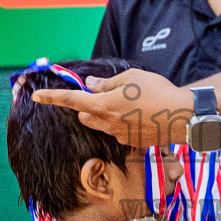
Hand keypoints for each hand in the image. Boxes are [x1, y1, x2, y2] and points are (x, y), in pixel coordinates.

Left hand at [32, 68, 192, 147]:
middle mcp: (107, 123)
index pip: (71, 100)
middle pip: (84, 116)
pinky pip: (117, 131)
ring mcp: (119, 135)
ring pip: (100, 124)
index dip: (52, 97)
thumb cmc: (158, 92)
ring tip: (129, 103)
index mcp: (104, 105)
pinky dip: (121, 123)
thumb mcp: (131, 78)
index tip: (37, 95)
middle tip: (106, 93)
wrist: (183, 117)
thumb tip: (91, 83)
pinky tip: (140, 115)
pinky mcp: (131, 142)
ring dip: (105, 114)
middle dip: (87, 106)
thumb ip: (107, 82)